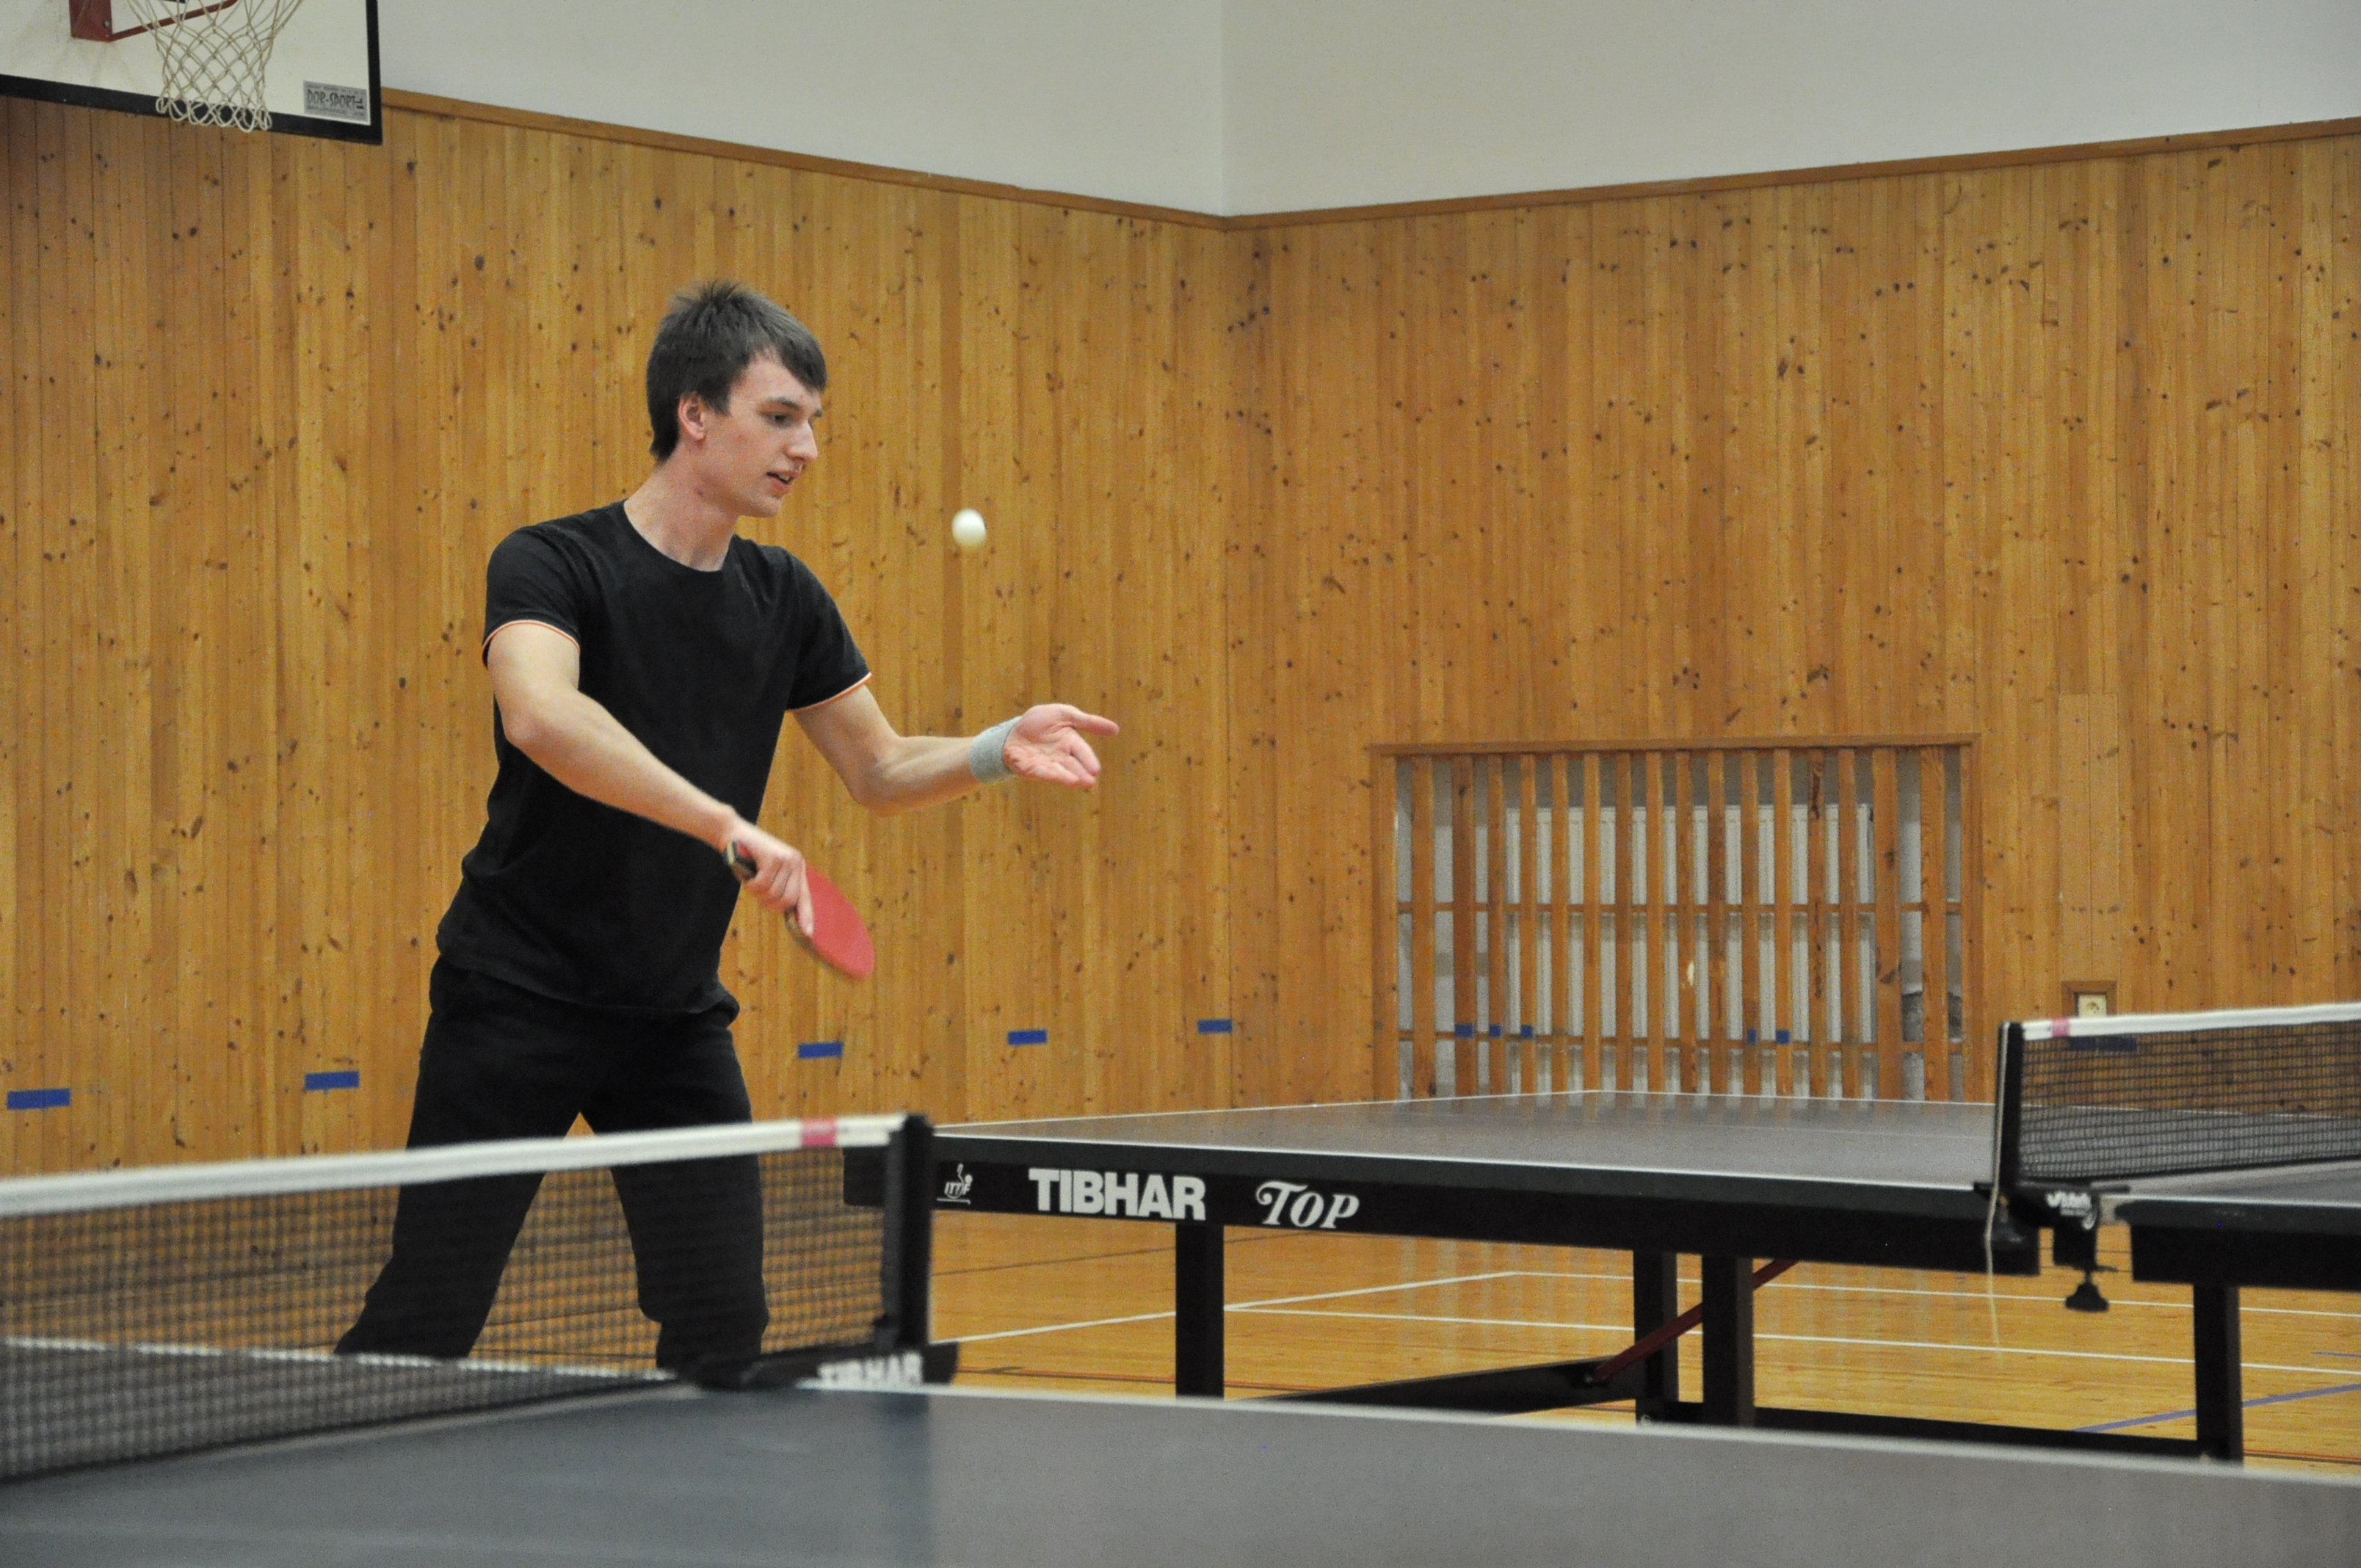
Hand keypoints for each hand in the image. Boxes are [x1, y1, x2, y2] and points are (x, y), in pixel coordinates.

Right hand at [721, 820, 813, 937]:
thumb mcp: (768, 873)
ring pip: (772, 894)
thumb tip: (785, 910)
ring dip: (756, 893)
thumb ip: (779, 888)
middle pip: (787, 900)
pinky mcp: (773, 858)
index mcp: (797, 867)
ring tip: (751, 879)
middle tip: (757, 892)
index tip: (807, 933)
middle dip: (769, 903)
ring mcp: (785, 859)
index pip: (804, 896)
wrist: (733, 833)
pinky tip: (747, 873)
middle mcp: (796, 862)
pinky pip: (761, 885)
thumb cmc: (748, 857)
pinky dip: (750, 884)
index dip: (805, 916)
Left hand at [1003, 704, 1118, 787]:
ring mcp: (1046, 764)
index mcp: (1070, 742)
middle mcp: (1060, 756)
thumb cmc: (1042, 722)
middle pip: (1073, 765)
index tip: (1096, 769)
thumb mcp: (1065, 715)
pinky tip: (1055, 777)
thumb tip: (1116, 729)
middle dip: (1081, 773)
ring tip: (1076, 783)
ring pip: (1058, 772)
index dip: (1089, 760)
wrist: (1013, 731)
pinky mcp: (1030, 769)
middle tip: (1090, 782)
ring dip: (1067, 777)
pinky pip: (1039, 772)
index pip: (1083, 751)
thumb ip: (1088, 722)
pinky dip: (1048, 775)